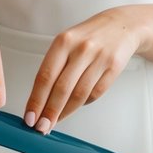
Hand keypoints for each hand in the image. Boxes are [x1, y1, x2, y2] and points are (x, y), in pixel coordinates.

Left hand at [23, 10, 144, 133]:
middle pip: (61, 88)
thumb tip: (39, 98)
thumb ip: (54, 66)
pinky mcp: (113, 67)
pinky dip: (83, 103)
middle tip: (41, 127)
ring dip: (65, 112)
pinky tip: (75, 106)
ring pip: (79, 94)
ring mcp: (99, 58)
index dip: (36, 99)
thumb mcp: (67, 42)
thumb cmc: (89, 36)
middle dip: (49, 111)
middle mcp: (80, 48)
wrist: (122, 25)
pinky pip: (95, 93)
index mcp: (63, 41)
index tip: (30, 116)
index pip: (45, 76)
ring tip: (55, 122)